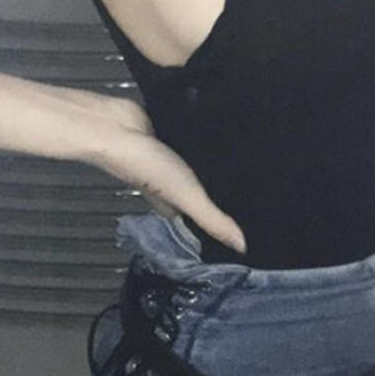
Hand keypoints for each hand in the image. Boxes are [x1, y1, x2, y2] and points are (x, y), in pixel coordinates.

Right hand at [84, 95, 245, 253]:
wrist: (116, 128)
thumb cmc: (145, 166)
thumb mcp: (186, 196)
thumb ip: (213, 220)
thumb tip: (242, 247)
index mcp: (173, 204)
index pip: (201, 217)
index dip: (222, 218)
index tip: (250, 218)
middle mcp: (171, 183)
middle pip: (200, 190)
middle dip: (223, 188)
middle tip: (257, 183)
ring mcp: (168, 158)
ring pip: (196, 165)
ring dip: (213, 162)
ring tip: (249, 156)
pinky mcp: (168, 135)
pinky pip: (190, 141)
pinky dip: (204, 139)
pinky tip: (224, 135)